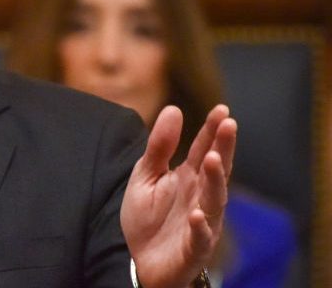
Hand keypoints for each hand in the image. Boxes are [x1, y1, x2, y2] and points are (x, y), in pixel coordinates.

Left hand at [120, 105, 235, 287]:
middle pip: (216, 170)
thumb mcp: (146, 176)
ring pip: (214, 200)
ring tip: (213, 159)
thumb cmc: (148, 217)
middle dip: (223, 148)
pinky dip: (201, 227)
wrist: (141, 261)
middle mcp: (201, 197)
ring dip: (215, 181)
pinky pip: (200, 237)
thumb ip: (159, 147)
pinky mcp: (194, 248)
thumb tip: (173, 108)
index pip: (204, 149)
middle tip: (228, 125)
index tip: (222, 109)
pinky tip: (198, 214)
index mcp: (189, 177)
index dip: (212, 130)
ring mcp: (202, 223)